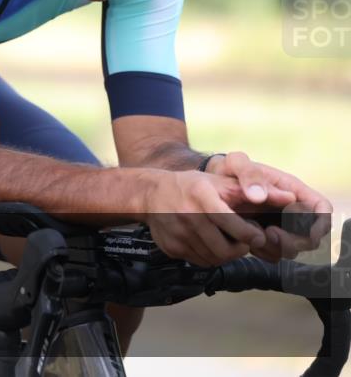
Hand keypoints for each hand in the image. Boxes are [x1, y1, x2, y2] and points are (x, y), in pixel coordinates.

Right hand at [143, 169, 266, 266]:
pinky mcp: (170, 247)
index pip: (232, 224)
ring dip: (226, 254)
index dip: (250, 235)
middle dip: (240, 249)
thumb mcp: (221, 182)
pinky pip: (199, 261)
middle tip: (243, 241)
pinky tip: (208, 242)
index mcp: (202, 196)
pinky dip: (209, 256)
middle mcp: (186, 215)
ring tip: (226, 240)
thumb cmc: (193, 186)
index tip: (258, 235)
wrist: (151, 193)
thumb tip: (291, 197)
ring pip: (213, 259)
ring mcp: (177, 234)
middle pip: (224, 249)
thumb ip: (255, 191)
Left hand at [205, 151, 332, 260]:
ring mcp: (279, 224)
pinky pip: (274, 252)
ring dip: (278, 248)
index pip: (321, 208)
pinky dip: (264, 252)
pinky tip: (247, 244)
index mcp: (291, 189)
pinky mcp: (266, 236)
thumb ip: (249, 175)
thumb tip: (261, 196)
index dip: (321, 223)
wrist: (210, 181)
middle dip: (295, 240)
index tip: (309, 234)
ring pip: (293, 247)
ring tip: (255, 238)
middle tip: (270, 234)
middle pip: (310, 235)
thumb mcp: (236, 163)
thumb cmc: (227, 168)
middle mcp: (290, 208)